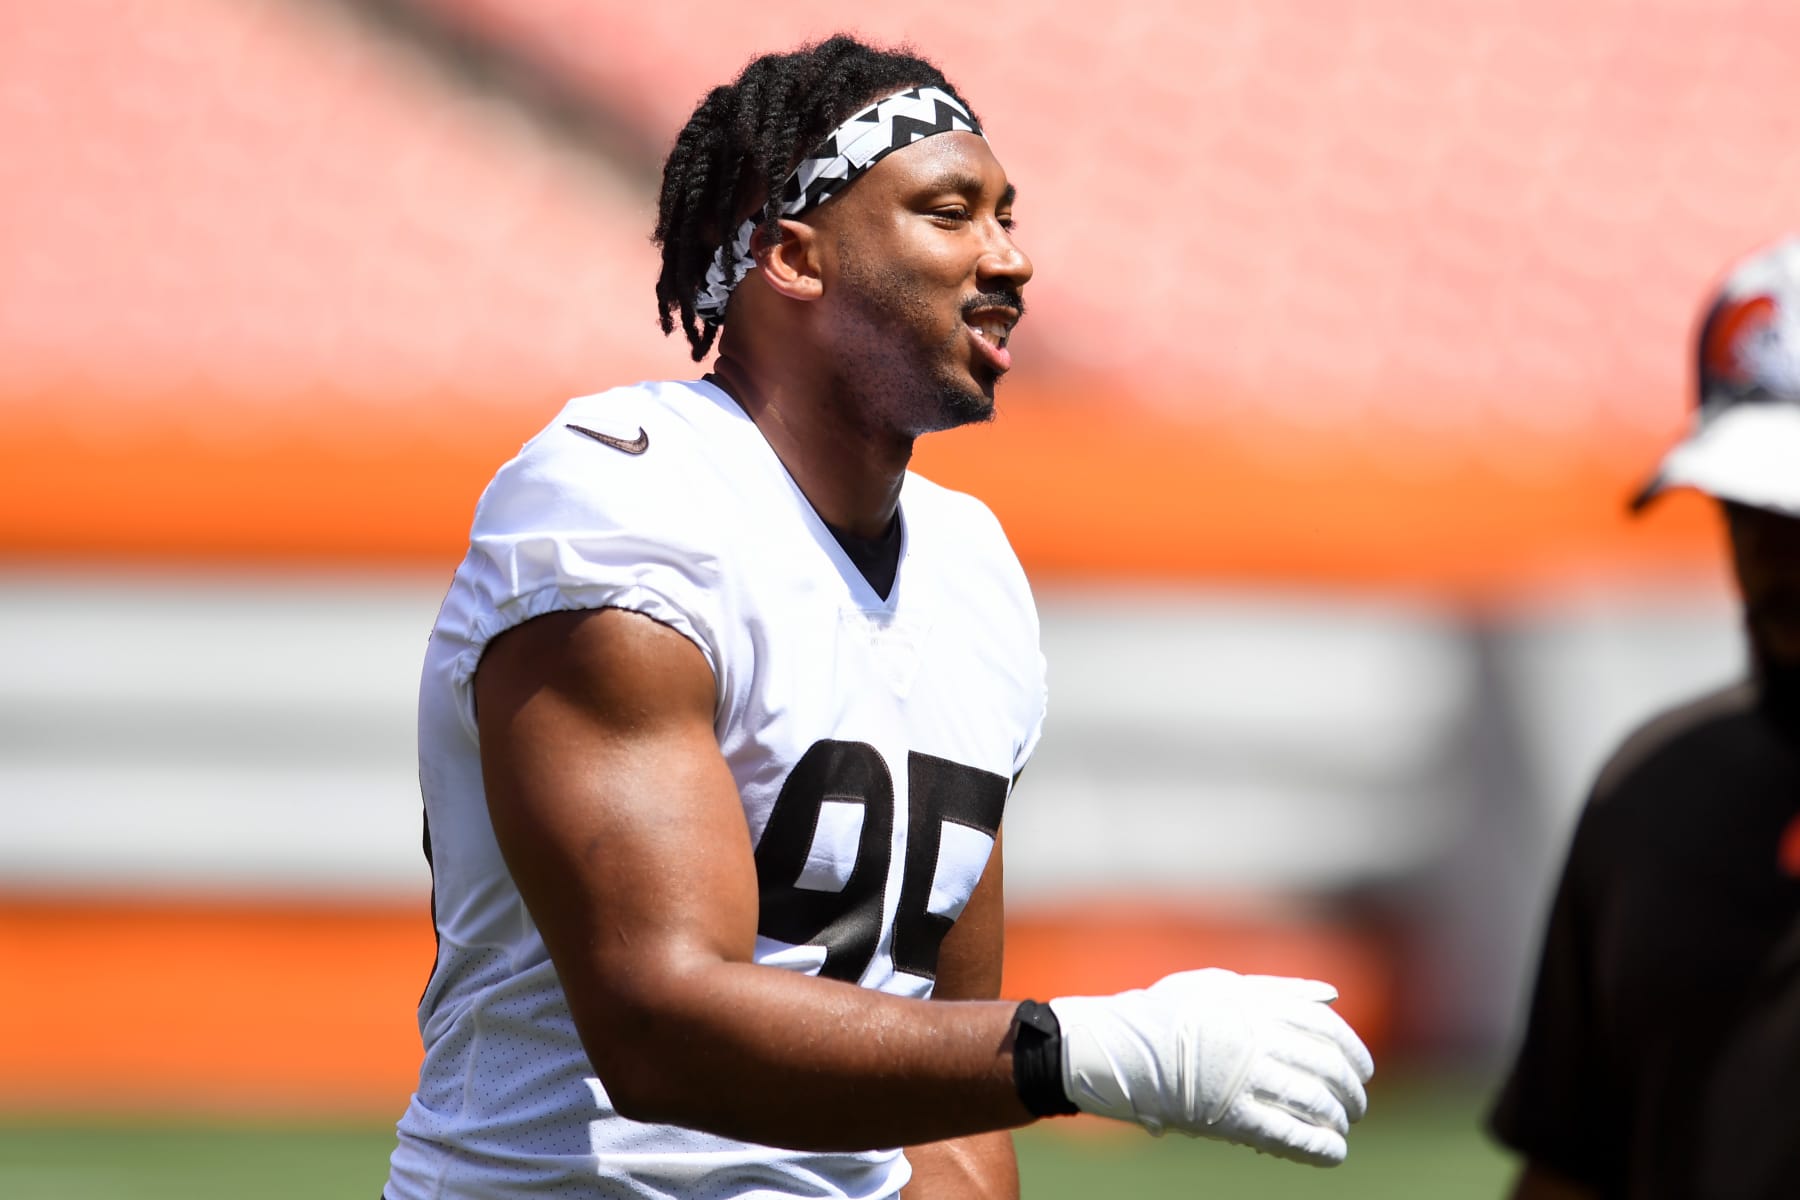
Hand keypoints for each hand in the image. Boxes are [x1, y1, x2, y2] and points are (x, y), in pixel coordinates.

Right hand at [1047, 968, 1373, 1165]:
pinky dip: (1317, 1146)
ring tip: (1343, 1128)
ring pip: (1313, 1100)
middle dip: (1351, 1090)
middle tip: (1357, 1106)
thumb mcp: (1221, 985)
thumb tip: (1330, 996)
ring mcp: (1243, 1077)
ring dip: (1337, 1118)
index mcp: (1257, 1004)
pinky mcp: (1229, 1116)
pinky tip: (1334, 1153)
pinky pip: (1286, 1133)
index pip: (1326, 1029)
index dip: (1354, 1052)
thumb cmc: (1168, 1013)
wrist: (1119, 1047)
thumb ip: (1276, 989)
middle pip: (1327, 1066)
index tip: (1362, 1071)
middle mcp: (1256, 1038)